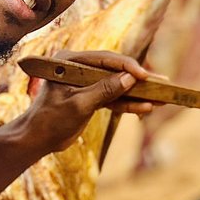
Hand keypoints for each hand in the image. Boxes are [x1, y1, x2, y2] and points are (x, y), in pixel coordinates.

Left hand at [22, 49, 158, 152]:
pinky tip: (146, 108)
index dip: (127, 67)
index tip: (145, 76)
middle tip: (162, 81)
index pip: (104, 59)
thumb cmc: (50, 120)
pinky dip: (128, 104)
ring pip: (117, 85)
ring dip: (137, 94)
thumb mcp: (79, 104)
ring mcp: (86, 83)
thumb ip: (104, 90)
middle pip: (114, 70)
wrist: (37, 140)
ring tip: (161, 98)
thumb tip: (131, 78)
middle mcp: (79, 68)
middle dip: (138, 79)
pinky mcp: (91, 97)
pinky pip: (113, 99)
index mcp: (70, 61)